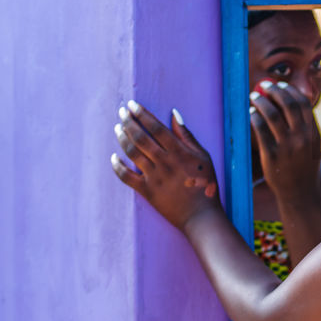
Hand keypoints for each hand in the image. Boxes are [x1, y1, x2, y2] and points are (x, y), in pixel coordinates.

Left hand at [111, 101, 221, 230]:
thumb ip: (187, 136)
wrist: (201, 216)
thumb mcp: (204, 157)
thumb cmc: (206, 185)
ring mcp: (154, 177)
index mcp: (179, 152)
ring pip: (132, 153)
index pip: (156, 127)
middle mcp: (165, 162)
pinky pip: (126, 177)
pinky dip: (117, 166)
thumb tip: (174, 114)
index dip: (143, 114)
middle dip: (128, 122)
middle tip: (121, 112)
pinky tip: (114, 156)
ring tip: (117, 128)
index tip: (132, 105)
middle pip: (141, 137)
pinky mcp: (147, 191)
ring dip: (122, 138)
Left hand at [250, 80, 320, 203]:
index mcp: (313, 132)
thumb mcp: (313, 145)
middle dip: (274, 91)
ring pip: (272, 115)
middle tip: (264, 85)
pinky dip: (255, 118)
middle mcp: (301, 137)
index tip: (280, 85)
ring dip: (261, 102)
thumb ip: (306, 125)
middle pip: (288, 105)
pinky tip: (251, 114)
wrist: (300, 192)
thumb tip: (290, 101)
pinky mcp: (272, 156)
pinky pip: (261, 131)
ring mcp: (287, 147)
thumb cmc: (304, 166)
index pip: (303, 104)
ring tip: (254, 97)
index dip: (290, 91)